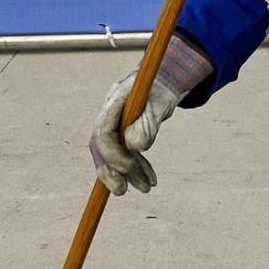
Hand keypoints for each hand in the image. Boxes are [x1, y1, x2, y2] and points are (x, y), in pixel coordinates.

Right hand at [88, 32, 215, 193]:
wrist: (165, 79)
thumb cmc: (163, 88)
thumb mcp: (161, 104)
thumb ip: (148, 123)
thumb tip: (134, 146)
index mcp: (115, 100)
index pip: (103, 132)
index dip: (113, 154)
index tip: (129, 169)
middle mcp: (109, 112)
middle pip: (103, 147)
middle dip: (117, 171)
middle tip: (133, 189)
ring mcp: (113, 122)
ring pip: (113, 153)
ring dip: (129, 173)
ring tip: (147, 187)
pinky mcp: (120, 132)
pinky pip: (123, 153)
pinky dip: (136, 167)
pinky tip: (149, 179)